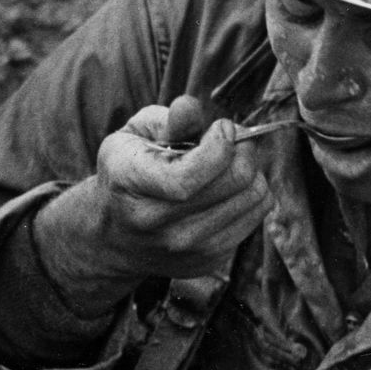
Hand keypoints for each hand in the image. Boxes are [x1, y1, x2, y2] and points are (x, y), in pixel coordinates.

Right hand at [33, 95, 272, 310]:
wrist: (114, 236)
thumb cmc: (128, 175)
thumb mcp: (132, 137)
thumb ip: (164, 120)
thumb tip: (189, 108)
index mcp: (131, 184)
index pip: (188, 177)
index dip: (219, 146)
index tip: (223, 127)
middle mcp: (158, 224)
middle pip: (233, 182)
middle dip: (244, 150)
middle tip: (235, 140)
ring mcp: (186, 248)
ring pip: (253, 199)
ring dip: (252, 172)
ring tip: (230, 164)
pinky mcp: (208, 261)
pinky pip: (255, 217)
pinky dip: (250, 196)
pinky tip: (228, 190)